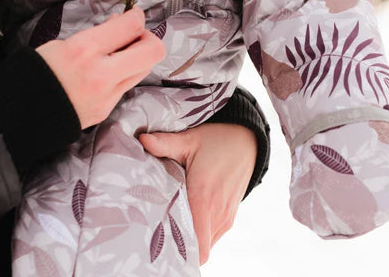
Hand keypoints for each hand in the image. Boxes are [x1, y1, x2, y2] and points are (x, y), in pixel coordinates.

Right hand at [36, 7, 165, 127]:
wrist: (17, 115)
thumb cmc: (35, 72)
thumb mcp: (61, 43)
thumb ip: (96, 35)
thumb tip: (120, 24)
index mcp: (84, 50)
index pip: (131, 26)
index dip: (137, 16)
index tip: (134, 14)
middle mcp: (101, 74)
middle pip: (153, 50)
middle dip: (149, 38)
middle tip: (134, 35)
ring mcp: (107, 96)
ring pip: (144, 69)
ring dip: (139, 56)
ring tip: (120, 51)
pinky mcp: (107, 110)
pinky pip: (127, 85)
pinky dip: (124, 73)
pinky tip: (108, 69)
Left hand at [139, 123, 256, 264]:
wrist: (247, 140)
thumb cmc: (216, 140)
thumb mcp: (189, 140)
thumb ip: (165, 143)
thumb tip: (142, 139)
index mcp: (204, 197)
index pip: (196, 245)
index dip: (177, 249)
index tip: (158, 240)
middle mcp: (217, 213)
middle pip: (196, 248)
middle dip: (177, 244)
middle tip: (157, 229)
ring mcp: (225, 217)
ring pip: (204, 245)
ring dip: (189, 238)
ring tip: (169, 222)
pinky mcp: (229, 217)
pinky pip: (211, 237)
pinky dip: (199, 233)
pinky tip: (184, 217)